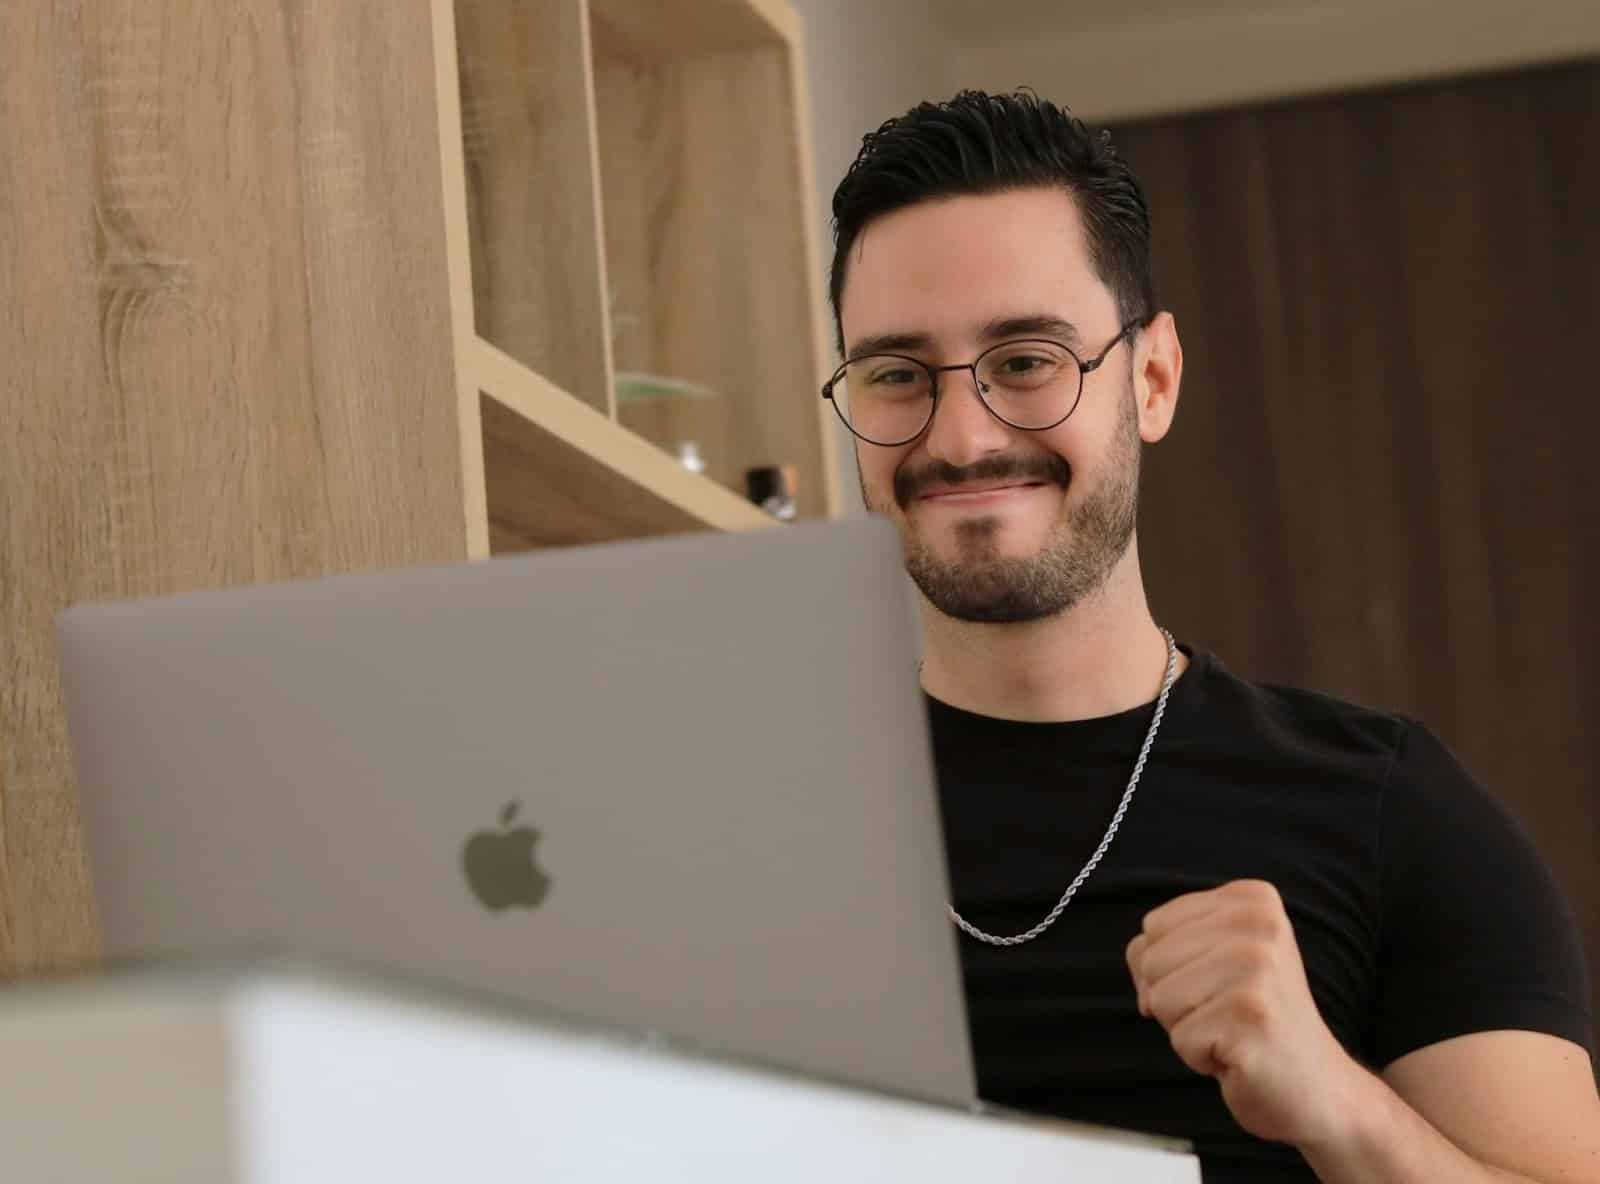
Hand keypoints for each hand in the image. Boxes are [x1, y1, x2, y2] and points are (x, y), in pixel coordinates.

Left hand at [1125, 879, 1369, 1148]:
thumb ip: (1160, 948)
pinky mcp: (1252, 1018)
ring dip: (1186, 1029)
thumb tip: (1144, 984)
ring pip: (1159, 999)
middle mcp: (1259, 923)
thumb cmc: (1249, 1017)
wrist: (1315, 1082)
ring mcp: (1258, 970)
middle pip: (1151, 961)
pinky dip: (1201, 1057)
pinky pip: (1181, 1039)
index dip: (1171, 968)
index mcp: (1251, 898)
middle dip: (1175, 999)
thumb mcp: (1210, 959)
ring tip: (1231, 1030)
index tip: (1219, 982)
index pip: (1153, 926)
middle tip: (1227, 1012)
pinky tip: (1240, 1054)